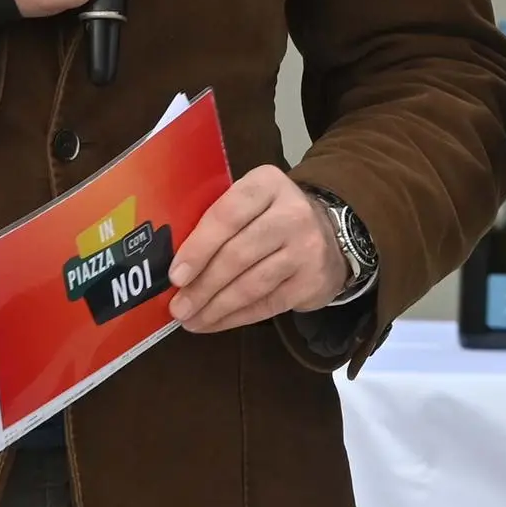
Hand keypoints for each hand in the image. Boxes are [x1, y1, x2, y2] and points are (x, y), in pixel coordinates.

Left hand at [168, 166, 349, 332]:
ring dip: (216, 307)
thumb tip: (174, 266)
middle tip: (178, 307)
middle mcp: (292, 213)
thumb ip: (217, 221)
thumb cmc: (271, 219)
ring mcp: (307, 248)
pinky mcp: (313, 280)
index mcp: (267, 184)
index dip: (198, 248)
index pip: (227, 215)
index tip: (175, 276)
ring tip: (191, 320)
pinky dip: (236, 317)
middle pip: (238, 254)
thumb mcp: (250, 203)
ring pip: (252, 284)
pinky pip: (267, 304)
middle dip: (202, 285)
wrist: (331, 235)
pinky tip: (216, 322)